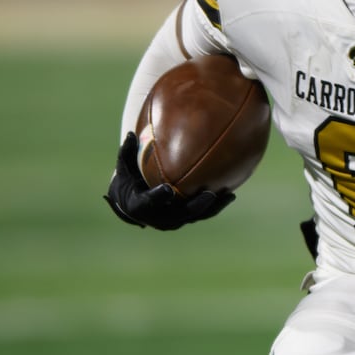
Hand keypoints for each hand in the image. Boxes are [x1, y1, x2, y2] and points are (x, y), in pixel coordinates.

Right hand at [103, 131, 233, 230]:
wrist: (132, 202)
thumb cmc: (129, 179)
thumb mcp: (124, 166)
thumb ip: (127, 152)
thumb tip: (131, 134)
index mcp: (139, 206)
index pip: (148, 203)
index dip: (158, 198)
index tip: (168, 189)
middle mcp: (157, 218)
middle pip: (178, 215)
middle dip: (195, 206)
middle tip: (209, 194)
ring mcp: (173, 220)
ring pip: (194, 216)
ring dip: (212, 208)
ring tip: (227, 196)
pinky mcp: (185, 218)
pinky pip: (202, 214)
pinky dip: (216, 206)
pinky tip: (230, 194)